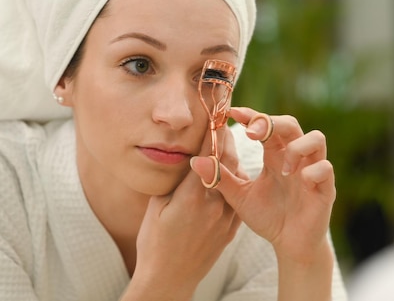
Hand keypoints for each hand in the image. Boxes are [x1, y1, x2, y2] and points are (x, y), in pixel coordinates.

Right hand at [126, 129, 241, 300]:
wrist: (170, 279)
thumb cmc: (154, 242)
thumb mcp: (156, 207)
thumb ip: (172, 180)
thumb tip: (183, 156)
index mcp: (192, 196)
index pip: (208, 153)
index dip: (213, 131)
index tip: (215, 114)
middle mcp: (214, 204)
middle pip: (228, 161)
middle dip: (225, 139)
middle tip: (222, 123)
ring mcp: (226, 217)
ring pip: (238, 176)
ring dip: (232, 159)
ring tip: (225, 145)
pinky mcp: (232, 228)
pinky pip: (238, 196)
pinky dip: (235, 180)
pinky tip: (229, 173)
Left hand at [190, 106, 335, 263]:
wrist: (290, 245)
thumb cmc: (267, 216)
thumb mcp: (239, 197)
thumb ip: (221, 178)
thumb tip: (196, 161)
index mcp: (275, 154)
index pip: (266, 124)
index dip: (252, 115)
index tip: (233, 113)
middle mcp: (295, 157)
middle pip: (291, 123)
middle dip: (272, 122)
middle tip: (253, 133)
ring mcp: (312, 170)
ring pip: (316, 138)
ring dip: (297, 146)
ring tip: (283, 167)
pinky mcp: (325, 189)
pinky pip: (325, 168)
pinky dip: (313, 170)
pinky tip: (300, 182)